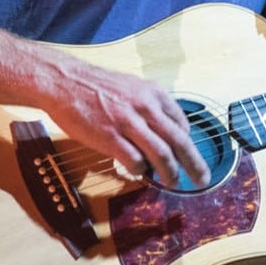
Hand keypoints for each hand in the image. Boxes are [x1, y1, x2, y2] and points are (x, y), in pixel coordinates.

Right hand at [43, 58, 209, 187]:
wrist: (63, 81)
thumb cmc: (95, 86)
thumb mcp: (130, 87)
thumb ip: (147, 107)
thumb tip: (161, 131)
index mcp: (153, 93)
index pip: (182, 123)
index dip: (187, 143)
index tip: (187, 155)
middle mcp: (145, 106)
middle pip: (179, 141)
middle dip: (194, 164)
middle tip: (202, 179)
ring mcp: (128, 122)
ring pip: (162, 154)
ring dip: (171, 173)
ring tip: (173, 183)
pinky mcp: (110, 137)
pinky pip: (134, 160)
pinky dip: (140, 170)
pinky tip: (137, 171)